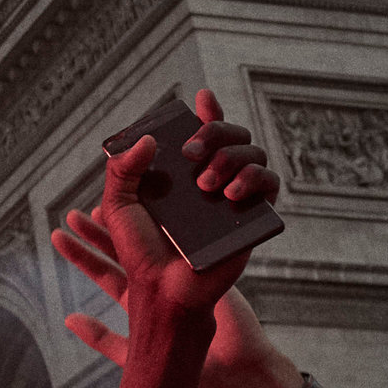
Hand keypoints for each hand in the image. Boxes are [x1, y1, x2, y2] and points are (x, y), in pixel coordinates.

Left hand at [52, 210, 302, 387]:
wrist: (233, 363)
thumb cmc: (189, 362)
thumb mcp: (134, 353)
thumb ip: (101, 338)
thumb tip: (68, 320)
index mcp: (137, 297)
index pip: (102, 270)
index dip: (82, 253)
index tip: (60, 232)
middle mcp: (156, 280)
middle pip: (120, 246)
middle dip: (99, 226)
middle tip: (77, 209)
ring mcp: (180, 268)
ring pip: (151, 234)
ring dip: (133, 214)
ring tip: (113, 196)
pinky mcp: (205, 262)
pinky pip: (186, 231)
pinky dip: (174, 214)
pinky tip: (160, 198)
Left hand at [81, 89, 277, 321]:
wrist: (165, 290)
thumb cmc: (140, 253)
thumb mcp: (118, 206)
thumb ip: (122, 169)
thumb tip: (148, 141)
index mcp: (182, 175)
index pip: (201, 135)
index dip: (208, 113)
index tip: (201, 97)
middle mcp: (211, 181)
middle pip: (231, 135)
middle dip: (214, 131)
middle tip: (190, 152)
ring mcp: (234, 197)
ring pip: (253, 153)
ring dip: (231, 157)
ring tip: (205, 186)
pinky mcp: (253, 217)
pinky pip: (269, 184)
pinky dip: (254, 179)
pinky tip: (230, 194)